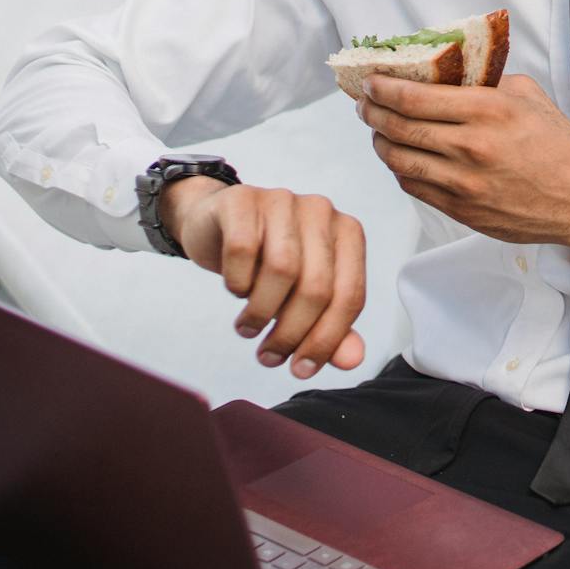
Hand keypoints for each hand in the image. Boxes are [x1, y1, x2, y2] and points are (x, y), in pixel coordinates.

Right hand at [162, 176, 366, 379]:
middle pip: (317, 286)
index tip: (301, 369)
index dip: (327, 340)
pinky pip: (243, 249)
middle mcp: (322, 211)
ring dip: (261, 311)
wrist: (216, 226)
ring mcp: (283, 200)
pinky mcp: (243, 199)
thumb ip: (331, 327)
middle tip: (269, 356)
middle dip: (292, 333)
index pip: (350, 295)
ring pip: (282, 269)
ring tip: (247, 329)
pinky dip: (238, 281)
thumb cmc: (266, 261)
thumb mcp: (301, 296)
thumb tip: (353, 360)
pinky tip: (236, 290)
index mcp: (348, 233)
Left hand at [356, 73, 569, 265]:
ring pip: (400, 160)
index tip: (372, 81)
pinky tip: (401, 157)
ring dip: (380, 141)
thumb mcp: (528, 95)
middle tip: (365, 103)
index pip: (414, 97)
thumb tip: (448, 74)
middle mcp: (471, 147)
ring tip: (377, 130)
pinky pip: (415, 187)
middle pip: (399, 127)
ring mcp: (463, 183)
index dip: (383, 88)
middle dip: (372, 112)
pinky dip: (400, 170)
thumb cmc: (559, 146)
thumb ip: (485, 82)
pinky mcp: (462, 210)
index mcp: (488, 111)